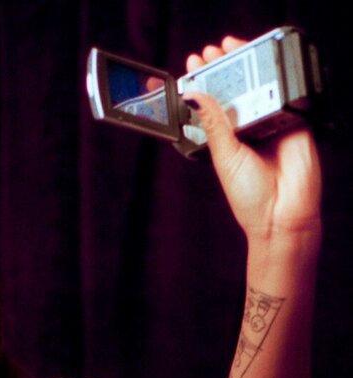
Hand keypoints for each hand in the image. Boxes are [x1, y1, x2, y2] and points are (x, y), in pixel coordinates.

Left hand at [185, 36, 321, 242]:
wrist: (281, 217)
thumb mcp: (225, 158)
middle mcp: (250, 128)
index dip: (206, 82)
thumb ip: (213, 124)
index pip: (216, 103)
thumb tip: (195, 95)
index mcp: (229, 138)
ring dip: (248, 66)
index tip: (195, 64)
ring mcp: (273, 122)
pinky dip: (276, 79)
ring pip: (261, 86)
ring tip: (231, 49)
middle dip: (225, 67)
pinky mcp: (295, 120)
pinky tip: (262, 68)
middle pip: (238, 89)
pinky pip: (287, 94)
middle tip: (212, 51)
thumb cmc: (250, 199)